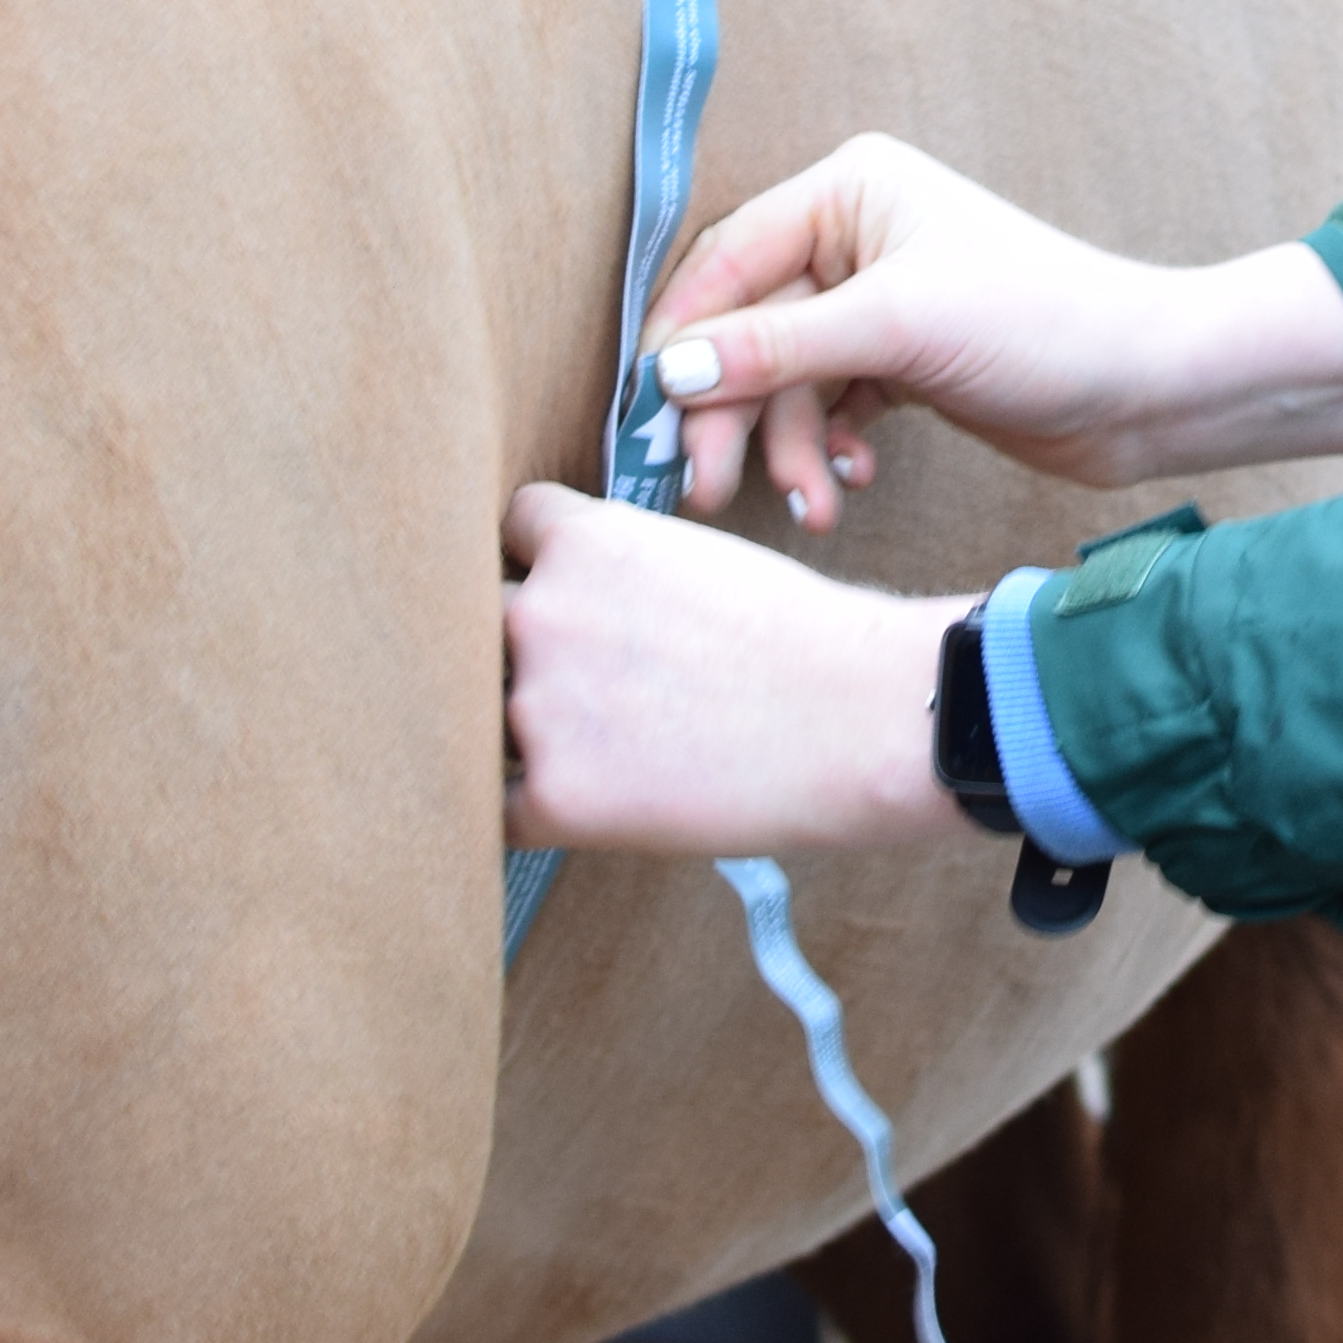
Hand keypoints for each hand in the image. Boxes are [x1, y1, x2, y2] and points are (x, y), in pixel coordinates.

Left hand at [500, 482, 962, 853]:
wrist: (859, 721)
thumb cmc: (807, 640)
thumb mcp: (699, 559)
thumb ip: (620, 574)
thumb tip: (587, 611)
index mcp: (582, 542)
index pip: (510, 532)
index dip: (541, 566)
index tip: (569, 599)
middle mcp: (541, 613)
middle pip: (482, 623)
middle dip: (522, 648)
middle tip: (580, 682)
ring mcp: (539, 707)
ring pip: (484, 715)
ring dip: (528, 732)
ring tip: (604, 749)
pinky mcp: (555, 797)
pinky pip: (501, 808)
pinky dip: (537, 810)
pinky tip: (591, 804)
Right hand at [640, 135, 1342, 524]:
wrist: (1149, 388)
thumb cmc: (1041, 324)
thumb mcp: (897, 329)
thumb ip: (776, 349)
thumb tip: (669, 371)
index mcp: (849, 189)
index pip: (729, 260)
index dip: (683, 338)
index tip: (651, 414)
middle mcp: (856, 234)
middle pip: (749, 328)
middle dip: (735, 413)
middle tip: (709, 491)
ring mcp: (878, 300)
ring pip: (786, 379)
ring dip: (788, 446)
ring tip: (814, 506)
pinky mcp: (901, 360)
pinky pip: (826, 404)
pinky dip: (826, 446)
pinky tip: (850, 480)